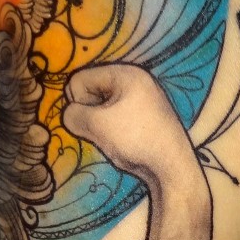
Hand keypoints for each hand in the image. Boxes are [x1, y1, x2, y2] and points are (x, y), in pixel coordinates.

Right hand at [63, 63, 199, 183]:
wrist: (170, 165)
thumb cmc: (134, 139)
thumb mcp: (98, 125)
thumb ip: (74, 115)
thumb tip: (68, 116)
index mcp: (124, 74)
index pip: (79, 79)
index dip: (77, 102)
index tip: (91, 119)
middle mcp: (133, 80)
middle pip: (90, 90)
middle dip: (88, 111)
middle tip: (101, 129)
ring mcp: (139, 98)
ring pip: (100, 105)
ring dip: (98, 122)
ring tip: (112, 137)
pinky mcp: (142, 116)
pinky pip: (113, 116)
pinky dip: (110, 128)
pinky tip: (120, 141)